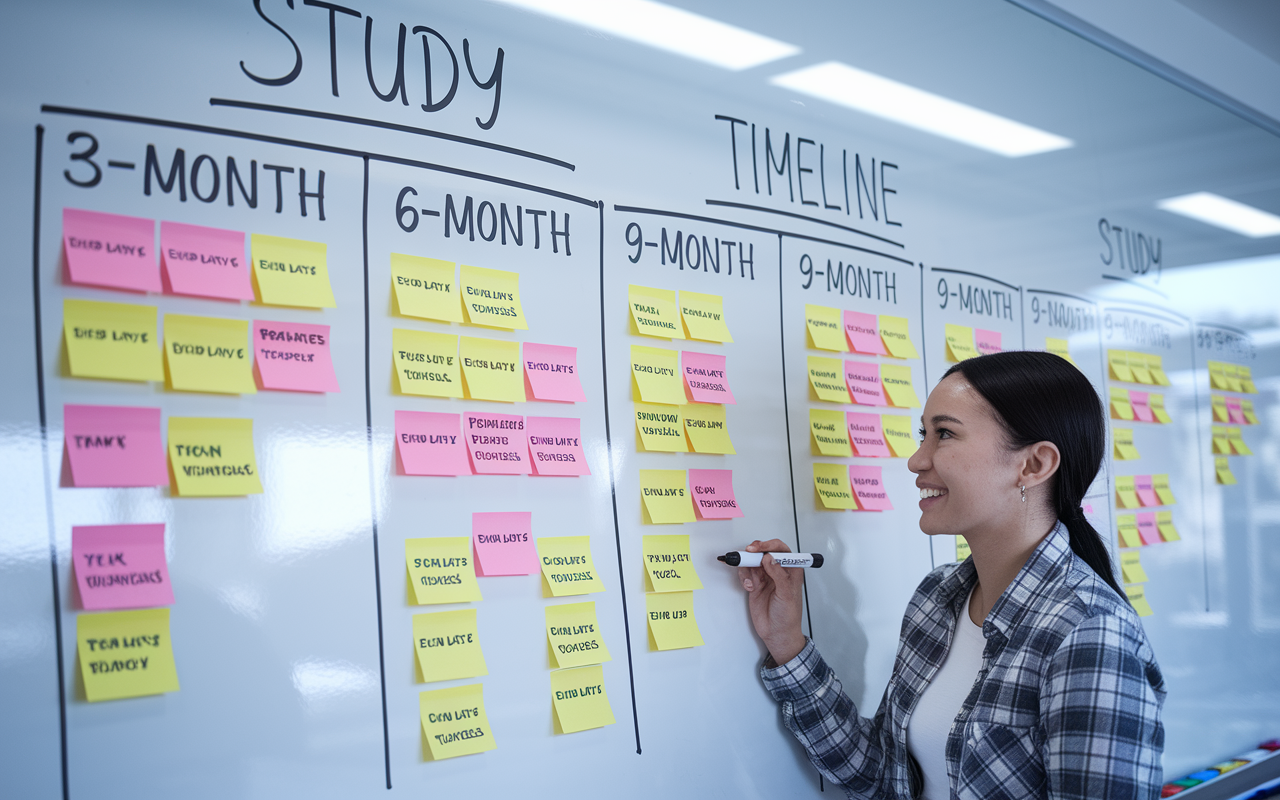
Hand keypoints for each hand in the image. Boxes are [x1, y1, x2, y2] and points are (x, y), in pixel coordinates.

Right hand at [738, 539, 805, 664]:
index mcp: (791, 570)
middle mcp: (778, 571)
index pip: (781, 550)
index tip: (759, 548)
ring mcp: (766, 577)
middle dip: (754, 552)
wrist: (776, 634)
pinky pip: (746, 573)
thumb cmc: (788, 616)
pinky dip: (744, 577)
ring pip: (753, 562)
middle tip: (747, 553)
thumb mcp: (787, 595)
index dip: (770, 545)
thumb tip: (769, 558)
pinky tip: (749, 587)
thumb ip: (778, 575)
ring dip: (747, 567)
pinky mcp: (755, 585)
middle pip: (764, 552)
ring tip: (749, 580)